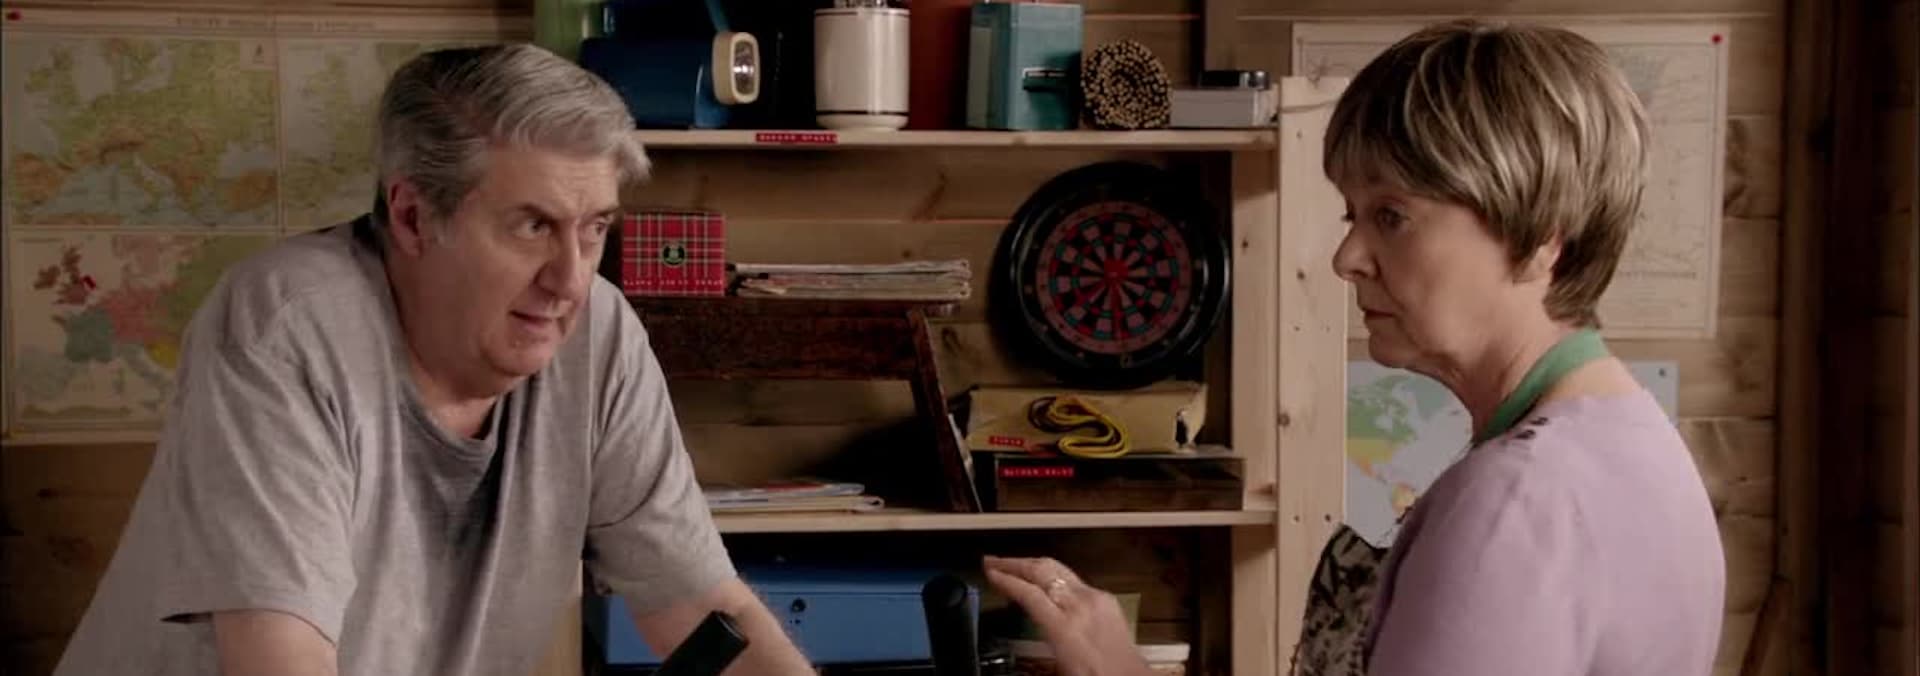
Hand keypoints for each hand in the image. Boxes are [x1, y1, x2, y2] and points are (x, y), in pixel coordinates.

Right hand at [982, 555, 1149, 675]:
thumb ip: (1034, 650)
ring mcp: (1096, 599)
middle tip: (993, 561)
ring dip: (1033, 565)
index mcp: (1065, 628)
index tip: (990, 573)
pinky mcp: (1106, 599)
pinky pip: (1074, 579)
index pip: (1029, 594)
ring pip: (1059, 570)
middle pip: (1043, 571)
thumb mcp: (1057, 669)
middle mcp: (1081, 606)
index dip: (1006, 580)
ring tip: (1014, 566)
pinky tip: (1045, 581)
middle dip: (1014, 563)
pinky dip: (1053, 575)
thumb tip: (1017, 648)